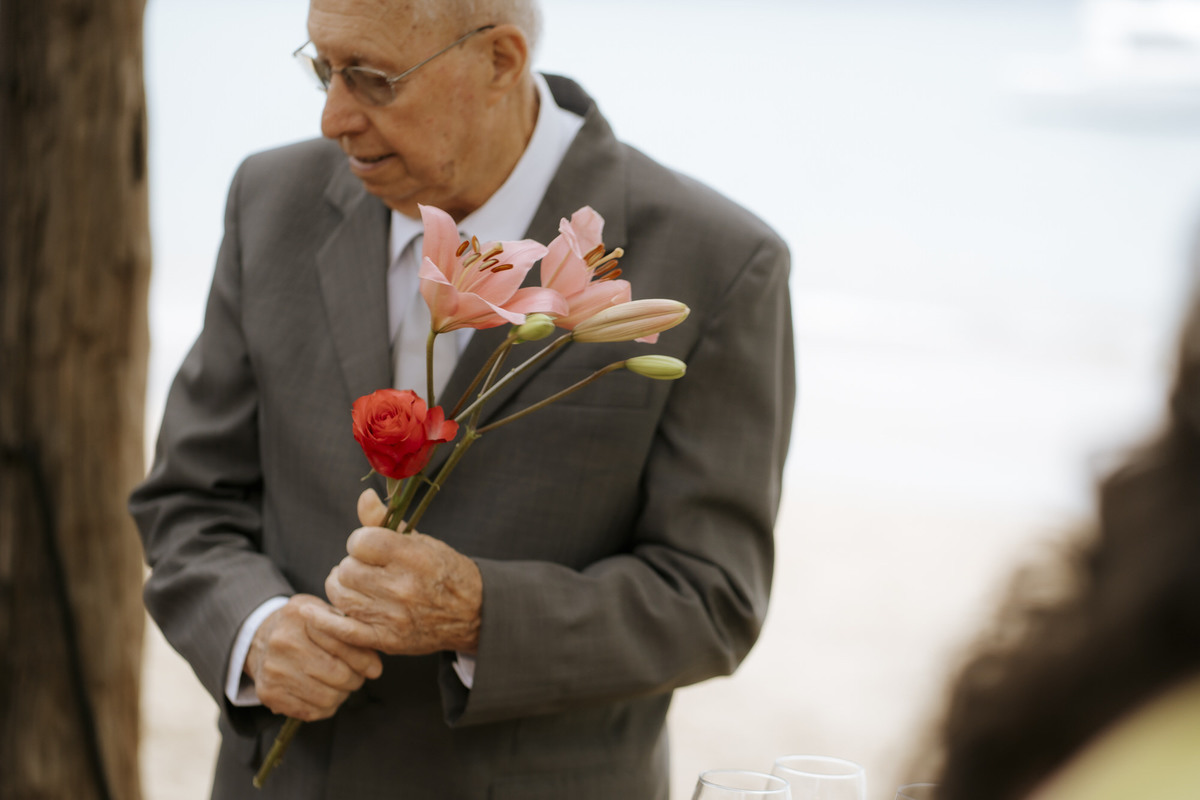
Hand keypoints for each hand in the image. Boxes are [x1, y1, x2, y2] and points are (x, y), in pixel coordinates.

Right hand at [244, 594, 382, 720]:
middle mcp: (283, 642)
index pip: (342, 644)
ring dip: (342, 695)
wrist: (258, 640)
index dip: (364, 659)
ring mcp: (273, 670)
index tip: (375, 668)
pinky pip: (310, 711)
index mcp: (299, 616)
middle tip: (359, 678)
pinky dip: (325, 708)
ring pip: (327, 697)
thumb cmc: (301, 626)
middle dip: (356, 680)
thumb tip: (375, 663)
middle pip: (338, 674)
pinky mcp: (268, 693)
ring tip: (342, 686)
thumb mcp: (321, 612)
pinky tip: (326, 695)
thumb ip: (347, 629)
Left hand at [312, 489, 482, 655]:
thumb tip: (364, 496)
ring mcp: (394, 617)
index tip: (370, 546)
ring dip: (342, 587)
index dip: (360, 541)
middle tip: (367, 569)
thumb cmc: (444, 571)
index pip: (360, 541)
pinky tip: (311, 611)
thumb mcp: (421, 541)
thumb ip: (385, 522)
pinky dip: (323, 620)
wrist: (473, 613)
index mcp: (413, 557)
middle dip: (352, 565)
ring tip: (356, 585)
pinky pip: (343, 630)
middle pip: (346, 569)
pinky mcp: (387, 640)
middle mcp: (403, 587)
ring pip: (340, 595)